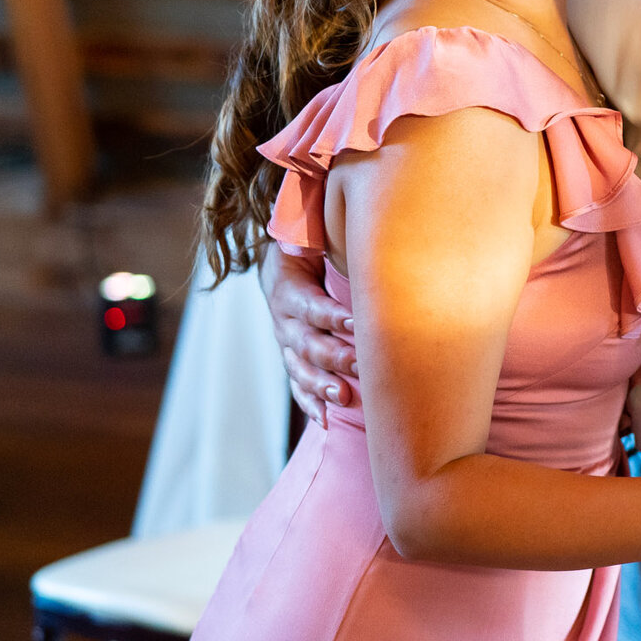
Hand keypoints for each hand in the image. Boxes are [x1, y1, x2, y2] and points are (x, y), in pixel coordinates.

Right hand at [261, 243, 357, 421]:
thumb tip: (347, 221)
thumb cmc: (308, 246)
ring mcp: (286, 343)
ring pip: (300, 368)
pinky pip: (298, 385)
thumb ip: (322, 234)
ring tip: (343, 397)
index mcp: (288, 289)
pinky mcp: (292, 359)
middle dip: (333, 355)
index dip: (331, 316)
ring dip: (321, 385)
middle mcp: (283, 320)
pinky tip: (327, 419)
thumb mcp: (309, 235)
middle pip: (306, 343)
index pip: (310, 306)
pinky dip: (311, 403)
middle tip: (359, 365)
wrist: (281, 263)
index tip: (356, 324)